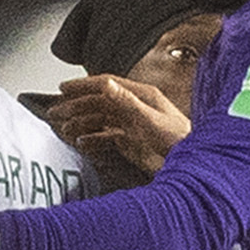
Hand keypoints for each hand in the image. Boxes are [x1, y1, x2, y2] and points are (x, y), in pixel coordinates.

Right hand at [45, 71, 188, 179]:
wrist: (193, 166)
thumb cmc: (179, 141)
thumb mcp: (150, 120)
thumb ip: (126, 102)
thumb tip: (107, 84)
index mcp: (141, 95)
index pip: (106, 84)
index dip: (83, 85)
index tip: (63, 88)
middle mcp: (135, 107)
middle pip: (99, 102)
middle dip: (76, 106)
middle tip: (56, 111)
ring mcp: (133, 124)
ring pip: (100, 119)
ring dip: (81, 123)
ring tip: (65, 130)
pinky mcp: (132, 141)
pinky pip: (106, 136)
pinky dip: (92, 139)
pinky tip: (82, 143)